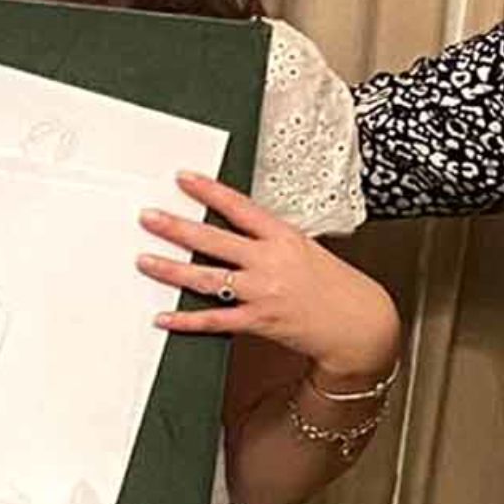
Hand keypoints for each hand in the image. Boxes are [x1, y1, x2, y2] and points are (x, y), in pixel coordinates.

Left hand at [139, 174, 399, 385]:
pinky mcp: (259, 322)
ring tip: (145, 260)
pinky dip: (186, 320)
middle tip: (148, 217)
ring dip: (171, 270)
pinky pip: (214, 321)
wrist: (359, 324)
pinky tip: (164, 317)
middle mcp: (270, 262)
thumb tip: (240, 232)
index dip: (209, 192)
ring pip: (207, 279)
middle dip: (176, 227)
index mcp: (283, 237)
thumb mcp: (306, 250)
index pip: (239, 207)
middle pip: (214, 241)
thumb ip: (271, 242)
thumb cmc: (335, 287)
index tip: (184, 179)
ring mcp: (262, 292)